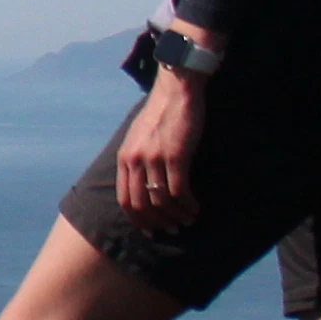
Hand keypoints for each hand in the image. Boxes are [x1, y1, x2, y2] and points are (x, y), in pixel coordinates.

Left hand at [116, 63, 205, 225]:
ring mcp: (154, 158)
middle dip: (157, 223)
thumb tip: (143, 183)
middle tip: (172, 229)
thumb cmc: (161, 112)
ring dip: (175, 216)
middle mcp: (135, 160)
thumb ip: (137, 158)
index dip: (137, 219)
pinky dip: (187, 205)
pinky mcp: (175, 156)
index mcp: (125, 158)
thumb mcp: (138, 136)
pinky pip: (179, 191)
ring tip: (187, 220)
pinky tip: (195, 208)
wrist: (176, 89)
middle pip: (141, 205)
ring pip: (161, 201)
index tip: (150, 230)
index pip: (125, 199)